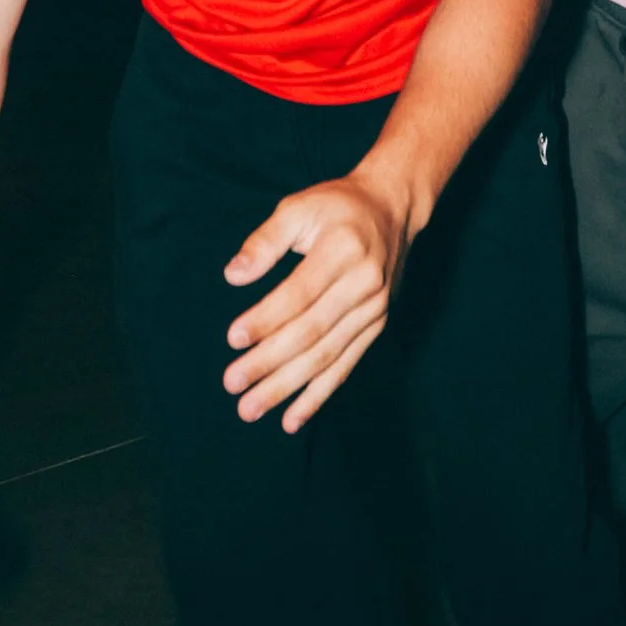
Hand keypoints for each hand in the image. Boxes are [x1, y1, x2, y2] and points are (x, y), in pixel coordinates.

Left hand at [223, 168, 416, 429]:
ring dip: (287, 387)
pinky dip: (318, 395)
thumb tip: (233, 275)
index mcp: (344, 249)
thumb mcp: (298, 206)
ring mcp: (374, 309)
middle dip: (269, 362)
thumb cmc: (336, 206)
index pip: (300, 293)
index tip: (233, 339)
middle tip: (232, 383)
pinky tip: (292, 418)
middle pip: (311, 332)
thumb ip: (265, 240)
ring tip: (251, 407)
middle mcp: (364, 283)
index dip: (266, 318)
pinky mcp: (376, 326)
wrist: (392, 208)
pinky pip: (345, 366)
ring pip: (326, 356)